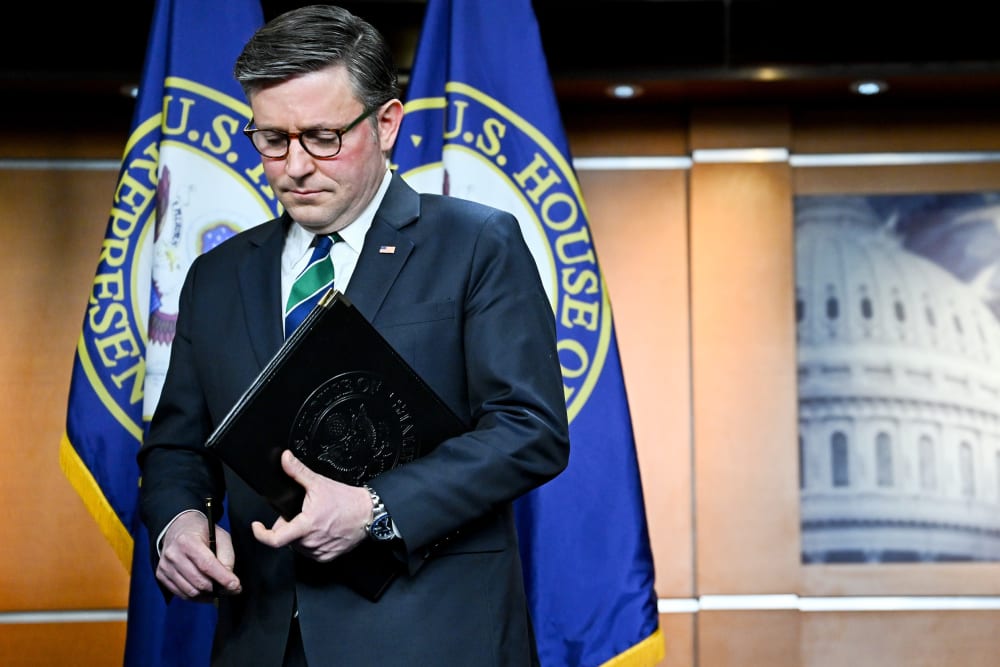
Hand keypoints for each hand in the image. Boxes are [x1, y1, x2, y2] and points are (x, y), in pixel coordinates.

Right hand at [157, 510, 241, 600]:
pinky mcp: (161, 575)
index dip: (223, 578)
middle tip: (231, 589)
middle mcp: (173, 554)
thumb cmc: (202, 531)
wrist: (178, 527)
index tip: (235, 586)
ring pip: (190, 591)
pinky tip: (206, 592)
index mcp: (187, 541)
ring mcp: (165, 566)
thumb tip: (230, 580)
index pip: (207, 565)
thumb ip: (227, 556)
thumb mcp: (220, 536)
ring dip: (208, 595)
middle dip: (218, 589)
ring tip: (219, 591)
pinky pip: (181, 594)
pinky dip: (196, 597)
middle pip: (198, 581)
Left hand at [251, 449, 370, 561]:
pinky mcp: (327, 557)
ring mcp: (319, 551)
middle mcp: (311, 543)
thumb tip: (285, 459)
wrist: (369, 514)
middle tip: (298, 515)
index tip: (257, 527)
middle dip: (287, 526)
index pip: (274, 539)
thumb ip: (298, 472)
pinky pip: (311, 552)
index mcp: (306, 526)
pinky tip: (321, 530)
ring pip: (298, 546)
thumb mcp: (319, 483)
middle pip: (287, 538)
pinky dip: (311, 543)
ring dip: (299, 535)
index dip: (261, 534)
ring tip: (313, 521)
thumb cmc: (347, 501)